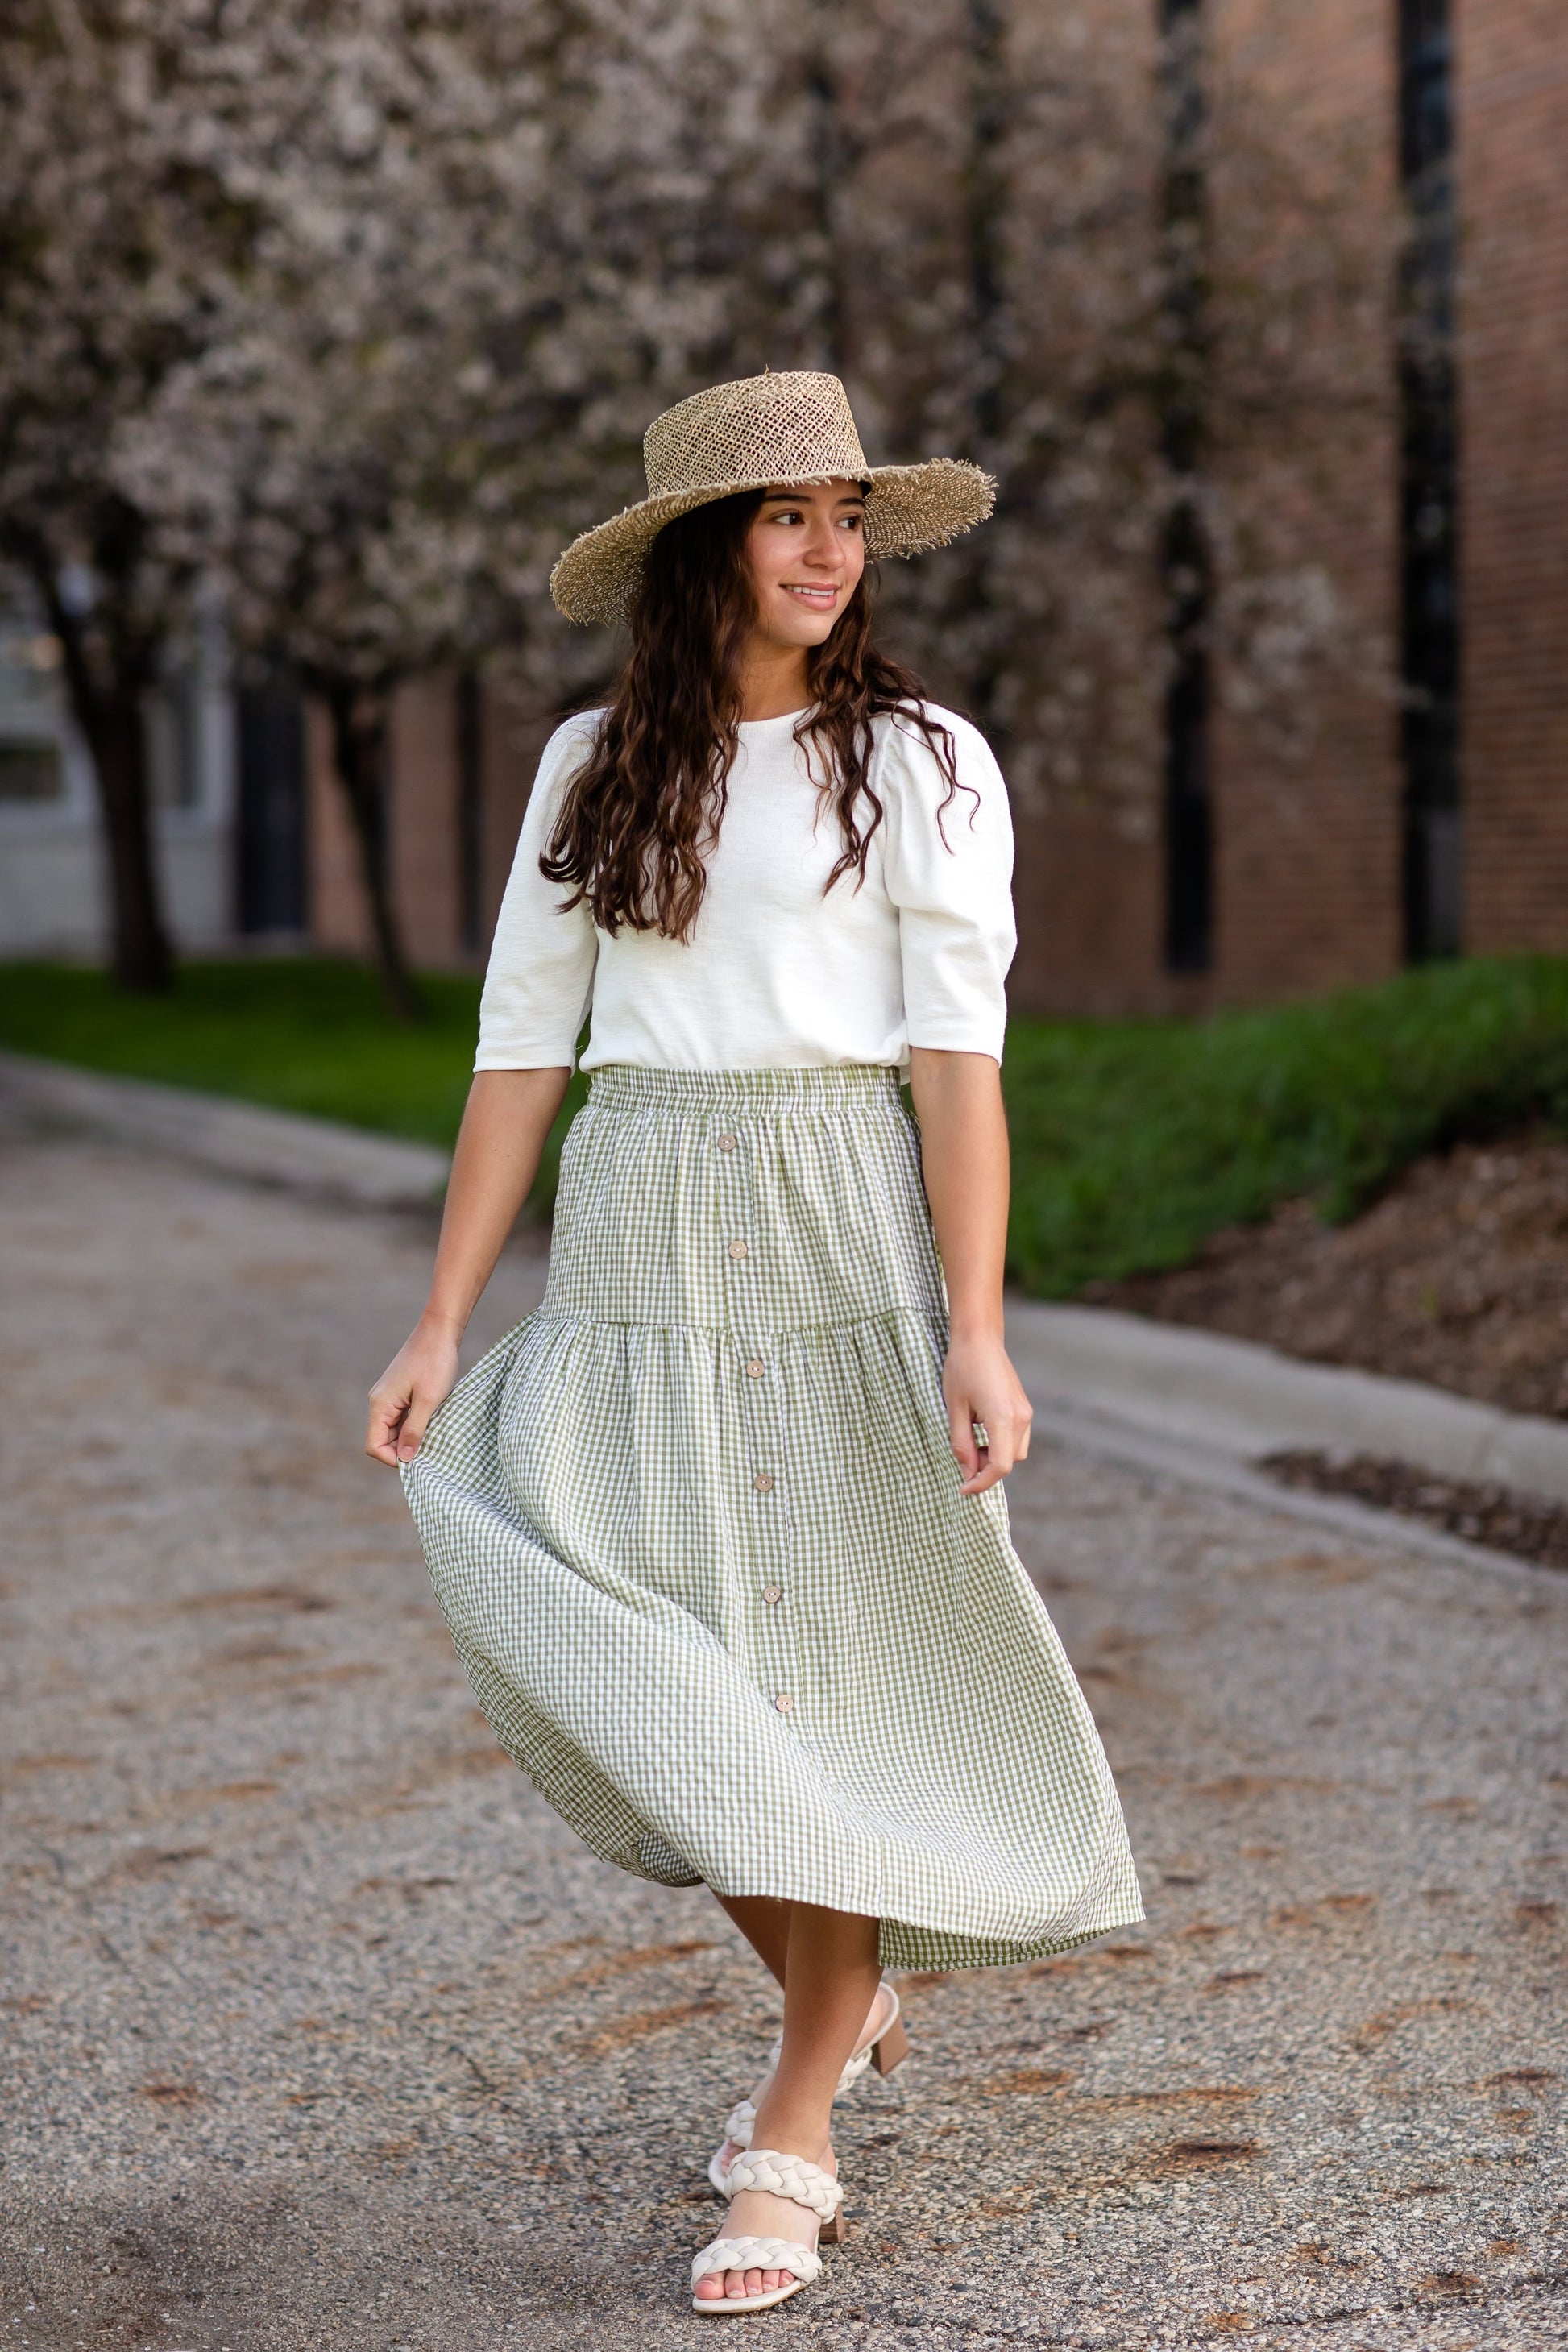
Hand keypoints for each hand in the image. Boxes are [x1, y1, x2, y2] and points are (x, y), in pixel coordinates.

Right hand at [366, 1314, 461, 1467]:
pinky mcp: (400, 1393)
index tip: (418, 1460)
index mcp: (380, 1405)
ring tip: (433, 1437)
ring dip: (410, 1438)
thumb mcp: (428, 1401)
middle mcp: (379, 1402)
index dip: (393, 1459)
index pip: (374, 1445)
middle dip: (403, 1450)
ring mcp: (389, 1397)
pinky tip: (432, 1424)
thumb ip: (414, 1431)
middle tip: (430, 1451)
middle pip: (383, 1440)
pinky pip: (402, 1419)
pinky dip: (414, 1426)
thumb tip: (405, 1460)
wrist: (439, 1332)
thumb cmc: (434, 1363)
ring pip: (394, 1430)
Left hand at [942, 1331, 1032, 1496]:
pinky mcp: (1024, 1408)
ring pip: (1016, 1452)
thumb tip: (967, 1473)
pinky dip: (1001, 1445)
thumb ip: (961, 1444)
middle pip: (1009, 1462)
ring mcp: (1026, 1412)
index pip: (1000, 1466)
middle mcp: (1021, 1417)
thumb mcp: (954, 1409)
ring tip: (971, 1445)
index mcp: (1003, 1417)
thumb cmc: (962, 1369)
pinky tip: (981, 1434)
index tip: (962, 1489)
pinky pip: (1017, 1438)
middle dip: (987, 1470)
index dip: (981, 1483)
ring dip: (995, 1458)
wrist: (979, 1339)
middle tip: (963, 1462)